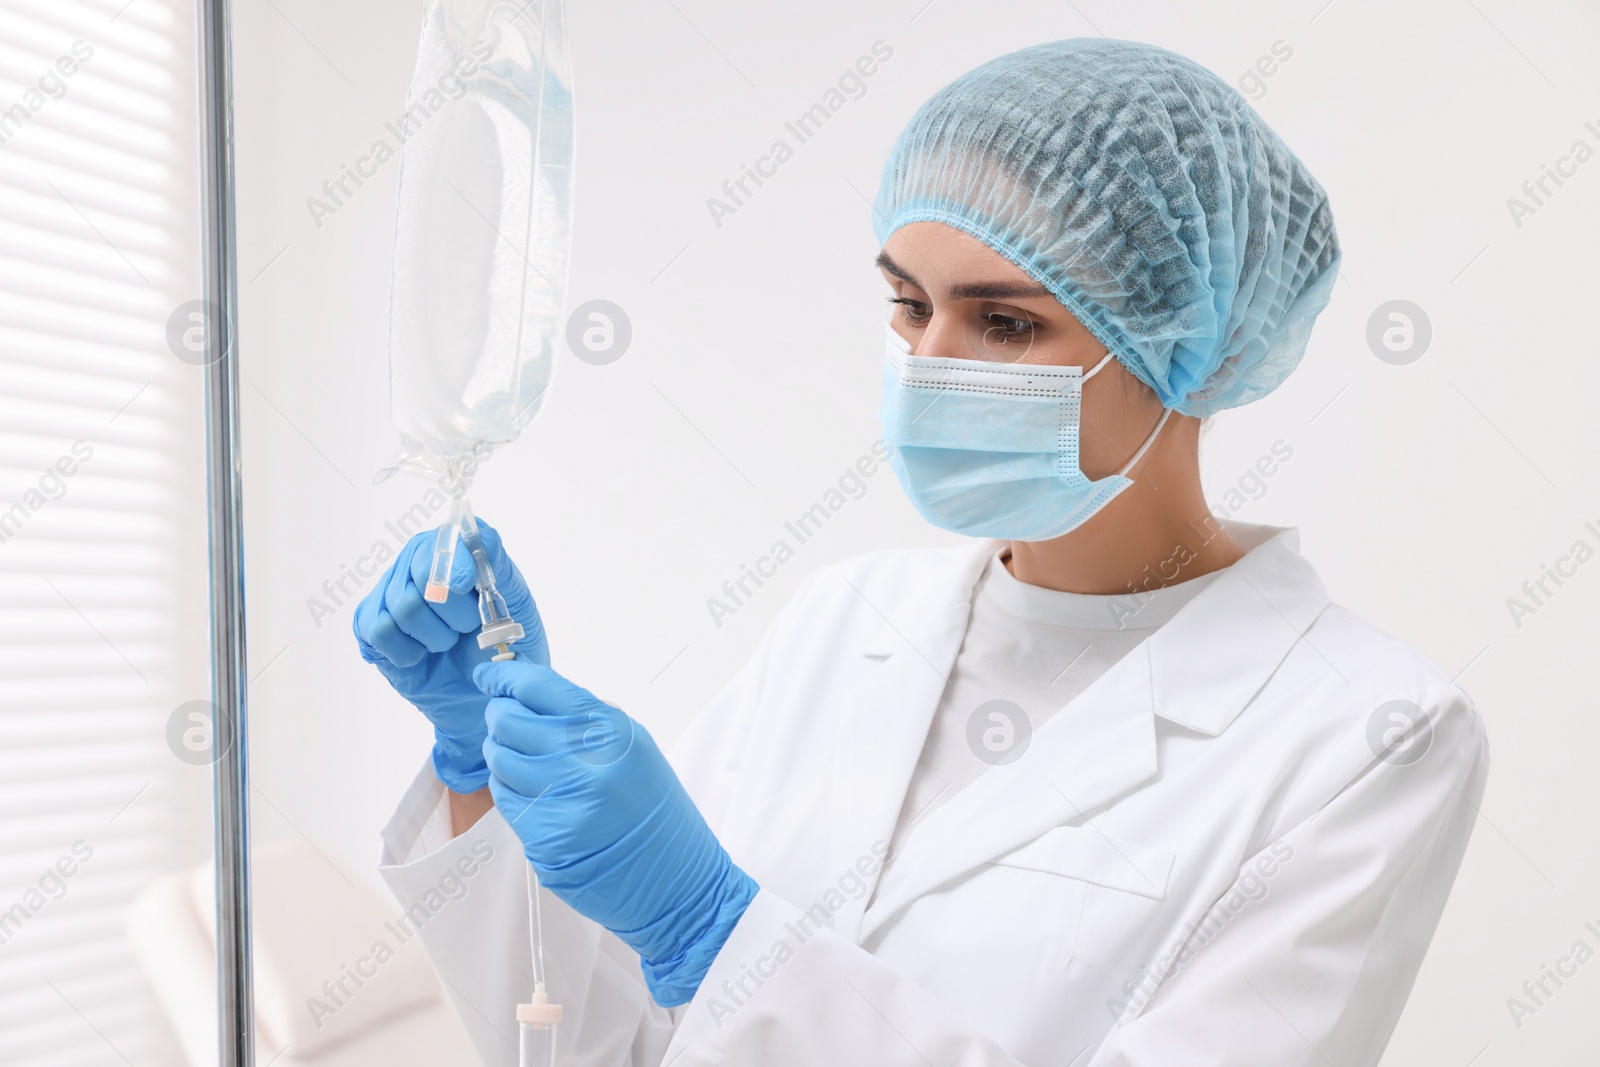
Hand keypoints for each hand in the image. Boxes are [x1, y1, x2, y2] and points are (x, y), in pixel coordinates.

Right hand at [353, 519, 547, 791]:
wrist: (484, 693)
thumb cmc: (504, 644)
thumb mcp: (517, 604)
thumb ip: (500, 565)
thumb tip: (481, 535)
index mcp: (456, 546)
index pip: (448, 537)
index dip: (457, 563)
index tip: (467, 587)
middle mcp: (418, 559)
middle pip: (425, 573)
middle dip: (455, 611)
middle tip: (469, 628)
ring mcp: (390, 589)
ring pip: (405, 605)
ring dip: (435, 636)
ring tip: (447, 643)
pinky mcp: (370, 623)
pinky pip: (380, 631)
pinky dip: (408, 652)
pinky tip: (422, 656)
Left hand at [477, 660, 757, 1005]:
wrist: (679, 884)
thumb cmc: (658, 817)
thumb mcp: (636, 750)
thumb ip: (587, 722)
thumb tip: (530, 697)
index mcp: (612, 731)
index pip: (538, 687)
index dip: (504, 677)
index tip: (490, 677)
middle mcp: (585, 762)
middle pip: (508, 720)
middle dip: (500, 717)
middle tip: (505, 721)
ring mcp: (561, 801)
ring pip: (498, 760)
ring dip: (501, 755)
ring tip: (521, 761)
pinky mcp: (544, 838)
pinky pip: (505, 801)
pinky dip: (509, 792)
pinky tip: (531, 795)